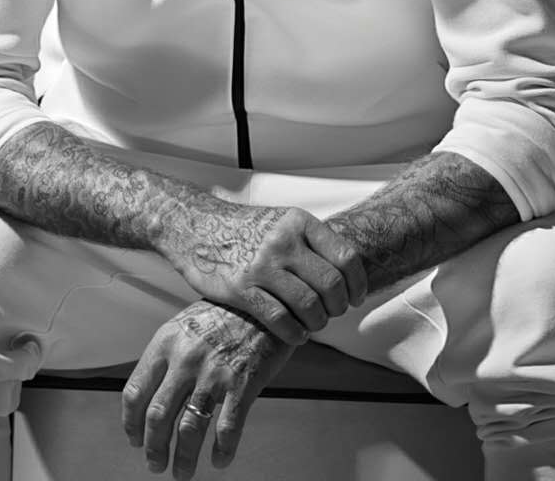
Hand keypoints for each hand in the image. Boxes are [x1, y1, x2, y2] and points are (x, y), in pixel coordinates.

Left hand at [122, 299, 294, 478]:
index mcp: (166, 342)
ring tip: (182, 472)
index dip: (131, 423)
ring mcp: (214, 372)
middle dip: (153, 448)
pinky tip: (219, 460)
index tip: (135, 438)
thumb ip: (167, 355)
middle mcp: (186, 358)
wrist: (264, 300)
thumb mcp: (186, 323)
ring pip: (189, 429)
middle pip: (158, 416)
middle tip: (155, 464)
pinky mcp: (242, 383)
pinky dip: (222, 451)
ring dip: (183, 458)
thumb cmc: (225, 312)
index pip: (135, 391)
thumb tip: (150, 392)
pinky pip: (227, 428)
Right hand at [157, 197, 366, 343]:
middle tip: (332, 313)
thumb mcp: (281, 222)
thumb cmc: (245, 230)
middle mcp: (283, 241)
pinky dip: (295, 334)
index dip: (358, 284)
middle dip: (338, 307)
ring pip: (309, 306)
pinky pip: (280, 320)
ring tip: (313, 324)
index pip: (345, 257)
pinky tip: (295, 334)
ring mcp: (261, 265)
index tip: (356, 297)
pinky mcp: (241, 288)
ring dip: (317, 323)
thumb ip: (311, 243)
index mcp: (298, 222)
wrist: (196, 227)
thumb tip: (346, 275)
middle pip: (331, 285)